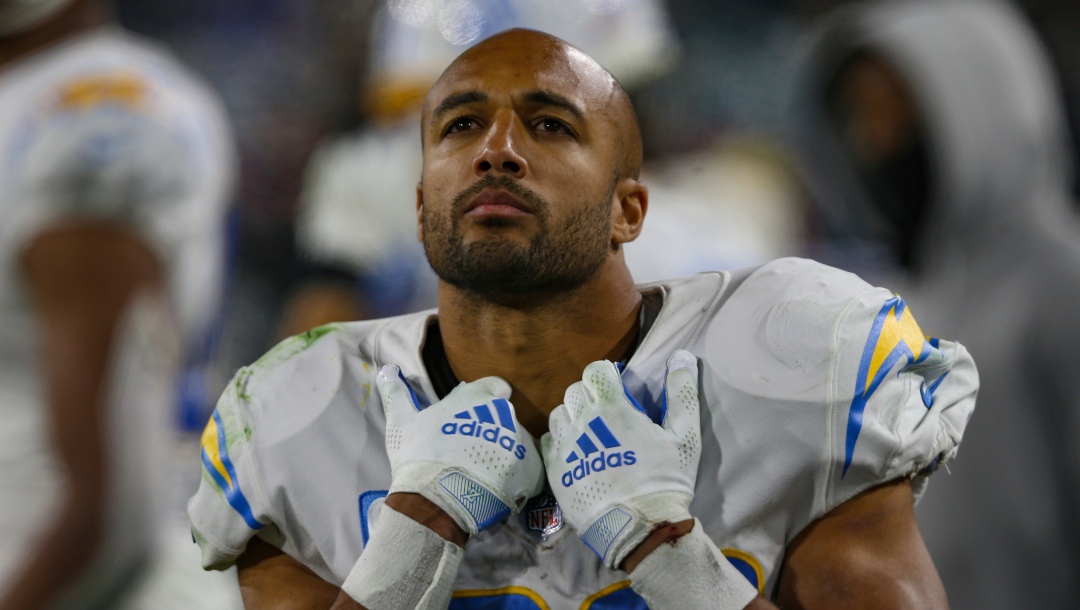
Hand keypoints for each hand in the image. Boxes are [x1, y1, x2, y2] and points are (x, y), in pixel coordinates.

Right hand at [377, 365, 544, 536]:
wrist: (436, 501)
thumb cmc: (417, 456)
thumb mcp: (401, 422)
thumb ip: (396, 393)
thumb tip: (387, 369)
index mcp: (478, 396)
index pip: (494, 387)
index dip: (484, 400)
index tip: (471, 416)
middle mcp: (505, 413)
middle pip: (503, 417)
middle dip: (490, 429)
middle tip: (468, 451)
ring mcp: (520, 441)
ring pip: (516, 442)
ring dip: (503, 453)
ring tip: (480, 473)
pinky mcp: (531, 469)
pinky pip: (528, 468)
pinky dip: (516, 476)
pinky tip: (496, 487)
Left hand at [540, 350, 701, 568]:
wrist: (640, 528)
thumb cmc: (665, 480)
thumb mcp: (685, 436)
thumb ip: (682, 393)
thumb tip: (683, 358)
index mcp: (612, 409)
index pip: (595, 370)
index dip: (606, 374)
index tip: (616, 386)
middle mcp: (583, 422)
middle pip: (575, 390)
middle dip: (591, 393)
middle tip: (608, 411)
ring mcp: (566, 446)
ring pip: (559, 413)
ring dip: (573, 415)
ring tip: (591, 431)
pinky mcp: (556, 470)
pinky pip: (549, 441)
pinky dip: (561, 439)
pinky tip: (578, 450)